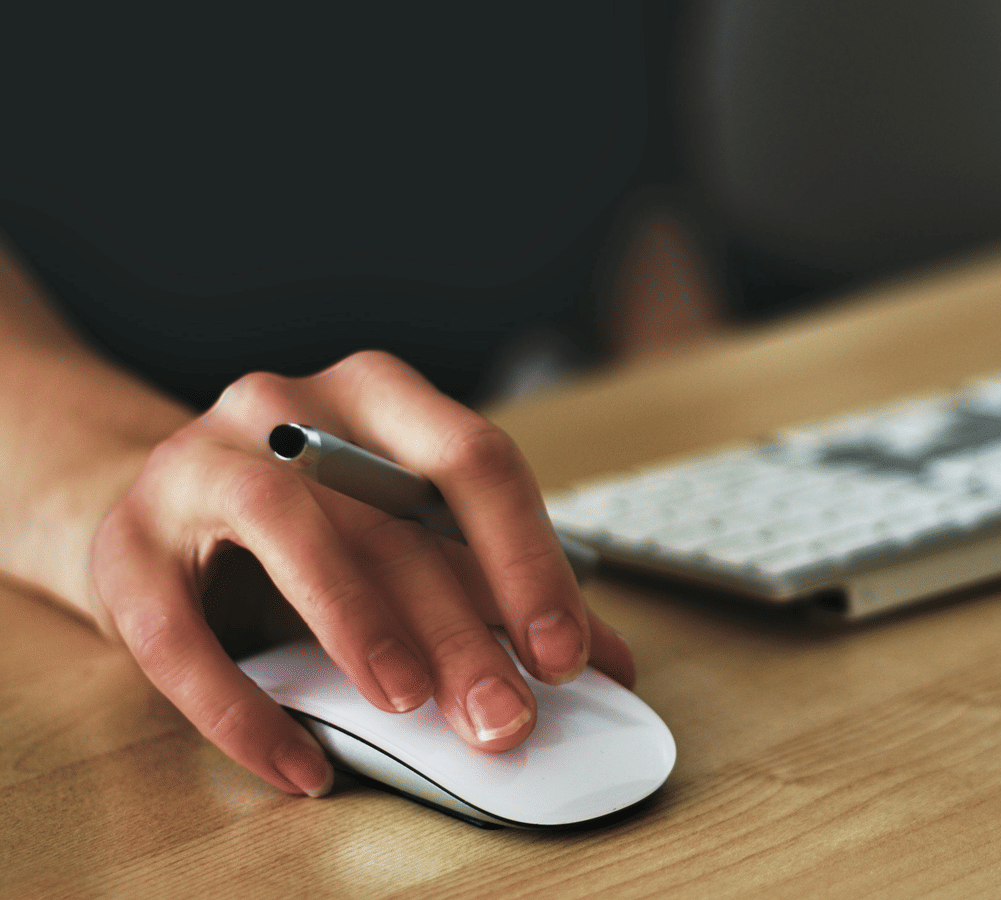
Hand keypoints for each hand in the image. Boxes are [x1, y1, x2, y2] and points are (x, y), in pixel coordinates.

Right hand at [91, 350, 633, 795]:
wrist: (159, 511)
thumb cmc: (310, 524)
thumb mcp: (408, 537)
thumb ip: (499, 589)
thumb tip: (607, 662)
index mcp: (378, 397)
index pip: (473, 459)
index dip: (527, 559)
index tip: (566, 652)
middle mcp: (287, 408)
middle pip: (390, 514)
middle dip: (460, 626)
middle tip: (505, 715)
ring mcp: (196, 464)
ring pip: (286, 529)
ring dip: (358, 622)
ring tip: (409, 705)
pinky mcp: (124, 545)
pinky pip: (178, 633)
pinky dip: (243, 707)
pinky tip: (301, 764)